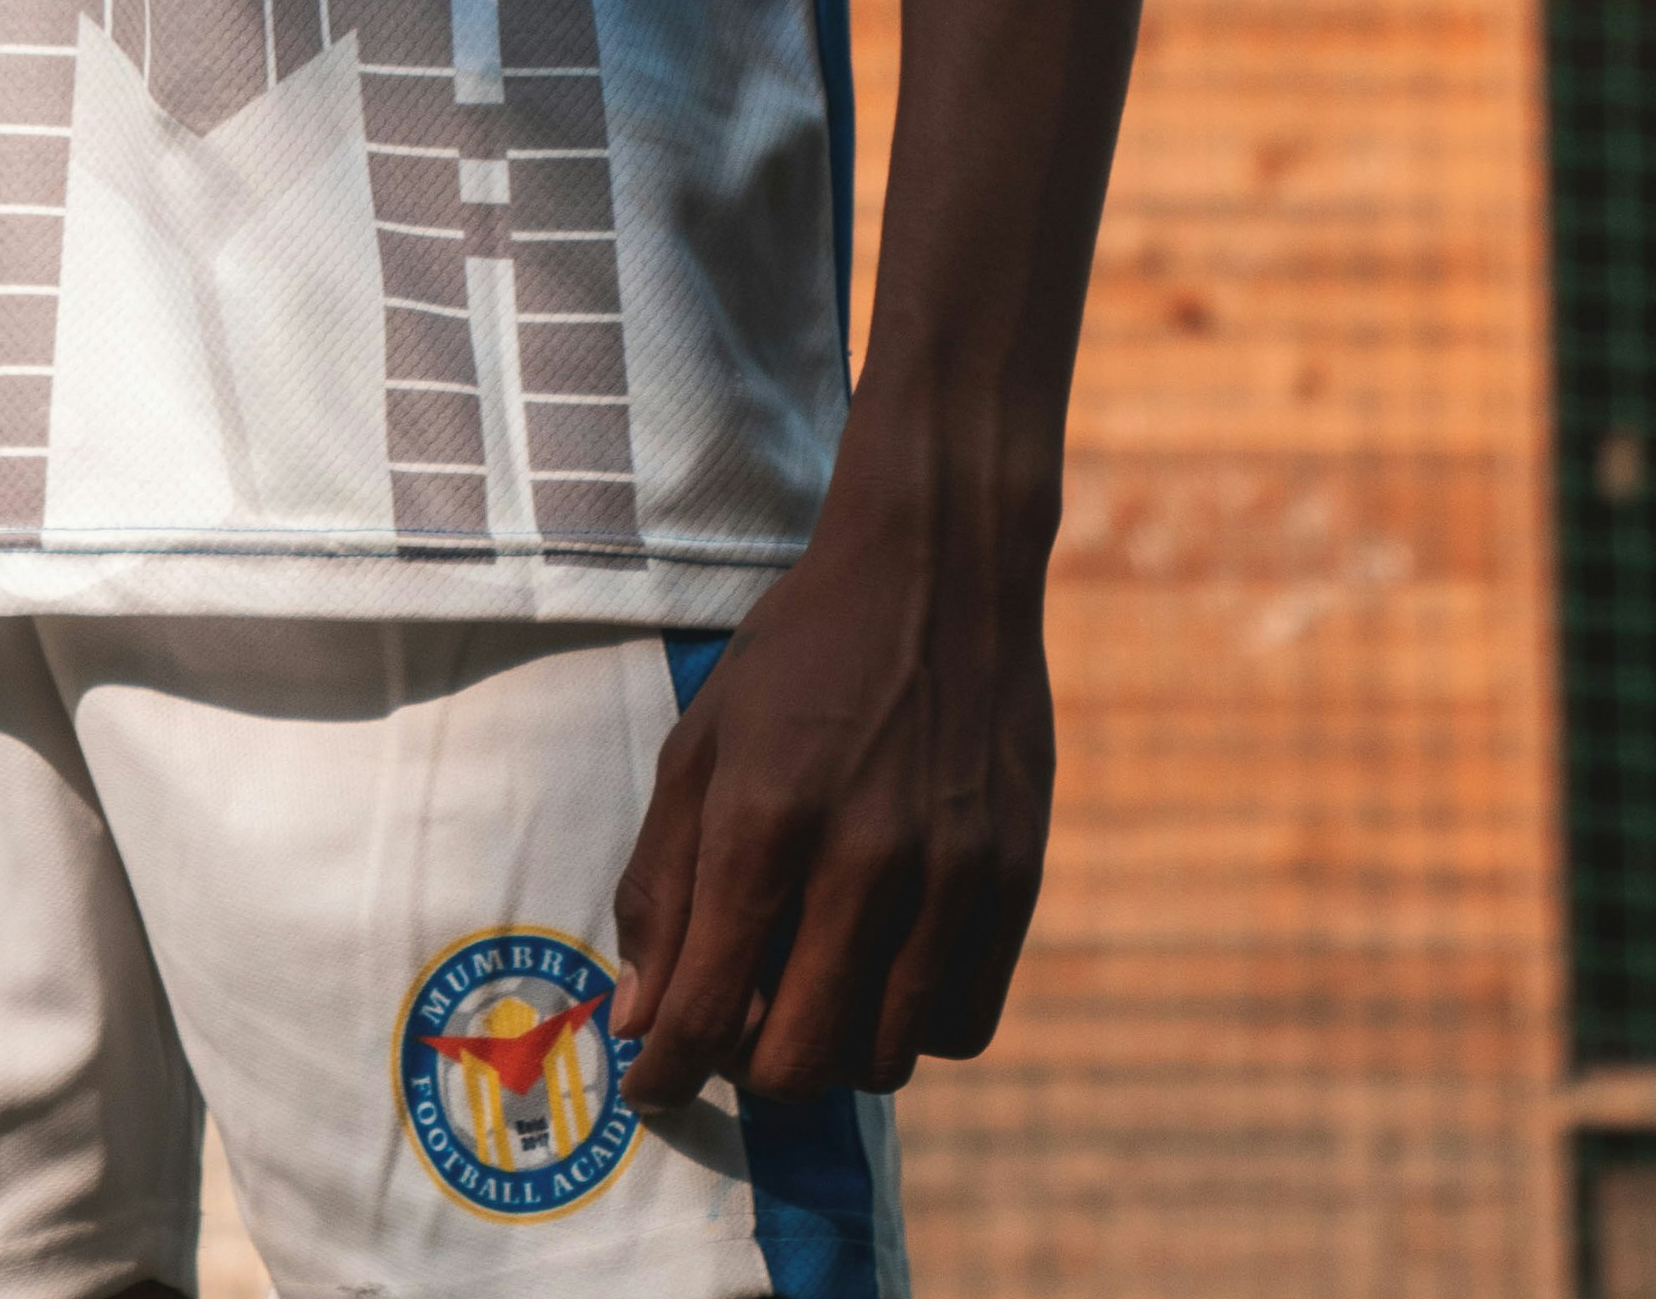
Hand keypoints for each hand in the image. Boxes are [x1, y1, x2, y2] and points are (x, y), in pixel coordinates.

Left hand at [609, 428, 1055, 1103]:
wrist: (939, 568)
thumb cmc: (800, 652)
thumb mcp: (703, 743)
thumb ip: (663, 881)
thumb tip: (639, 1015)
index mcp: (766, 818)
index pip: (705, 1007)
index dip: (665, 1071)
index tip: (651, 1087)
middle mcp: (864, 861)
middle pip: (796, 1061)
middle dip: (744, 1070)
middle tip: (732, 1029)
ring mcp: (952, 878)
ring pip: (882, 1060)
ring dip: (831, 1051)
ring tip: (809, 992)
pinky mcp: (1016, 883)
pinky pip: (961, 1025)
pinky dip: (912, 1026)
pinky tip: (884, 972)